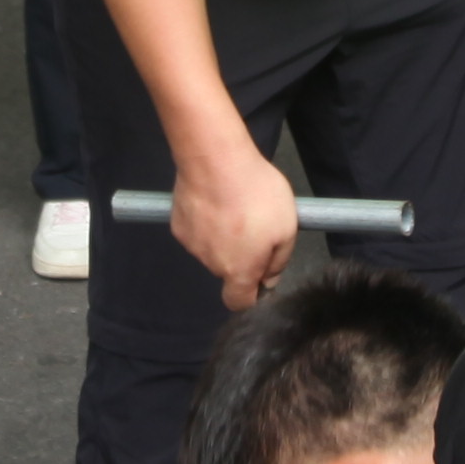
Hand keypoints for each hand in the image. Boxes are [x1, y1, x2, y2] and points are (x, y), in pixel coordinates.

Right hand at [173, 133, 302, 308]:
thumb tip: (268, 280)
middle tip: (253, 225)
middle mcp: (211, 264)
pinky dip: (205, 221)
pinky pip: (196, 231)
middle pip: (227, 271)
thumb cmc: (257, 196)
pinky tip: (213, 200)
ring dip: (222, 236)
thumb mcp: (287, 228)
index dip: (251, 295)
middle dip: (240, 256)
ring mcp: (191, 245)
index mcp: (238, 271)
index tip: (260, 274)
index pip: (239, 302)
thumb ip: (279, 260)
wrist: (215, 161)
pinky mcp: (177, 224)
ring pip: (211, 249)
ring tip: (233, 206)